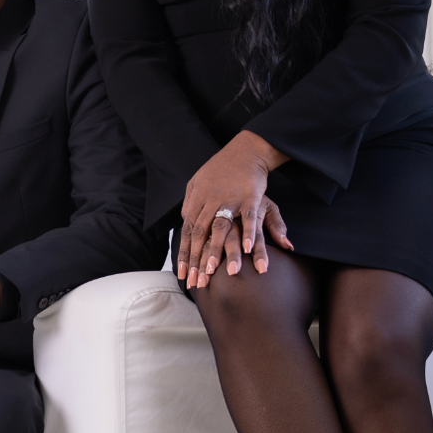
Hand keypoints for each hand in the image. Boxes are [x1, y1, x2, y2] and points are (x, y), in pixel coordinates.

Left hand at [177, 130, 293, 287]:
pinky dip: (247, 232)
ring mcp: (229, 199)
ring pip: (220, 228)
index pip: (187, 232)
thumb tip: (184, 222)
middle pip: (200, 234)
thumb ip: (191, 204)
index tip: (183, 275)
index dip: (184, 254)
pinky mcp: (250, 196)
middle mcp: (210, 201)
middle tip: (195, 281)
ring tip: (212, 271)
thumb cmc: (221, 170)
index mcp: (197, 200)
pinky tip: (246, 249)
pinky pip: (248, 217)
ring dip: (216, 250)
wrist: (245, 151)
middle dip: (196, 259)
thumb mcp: (199, 183)